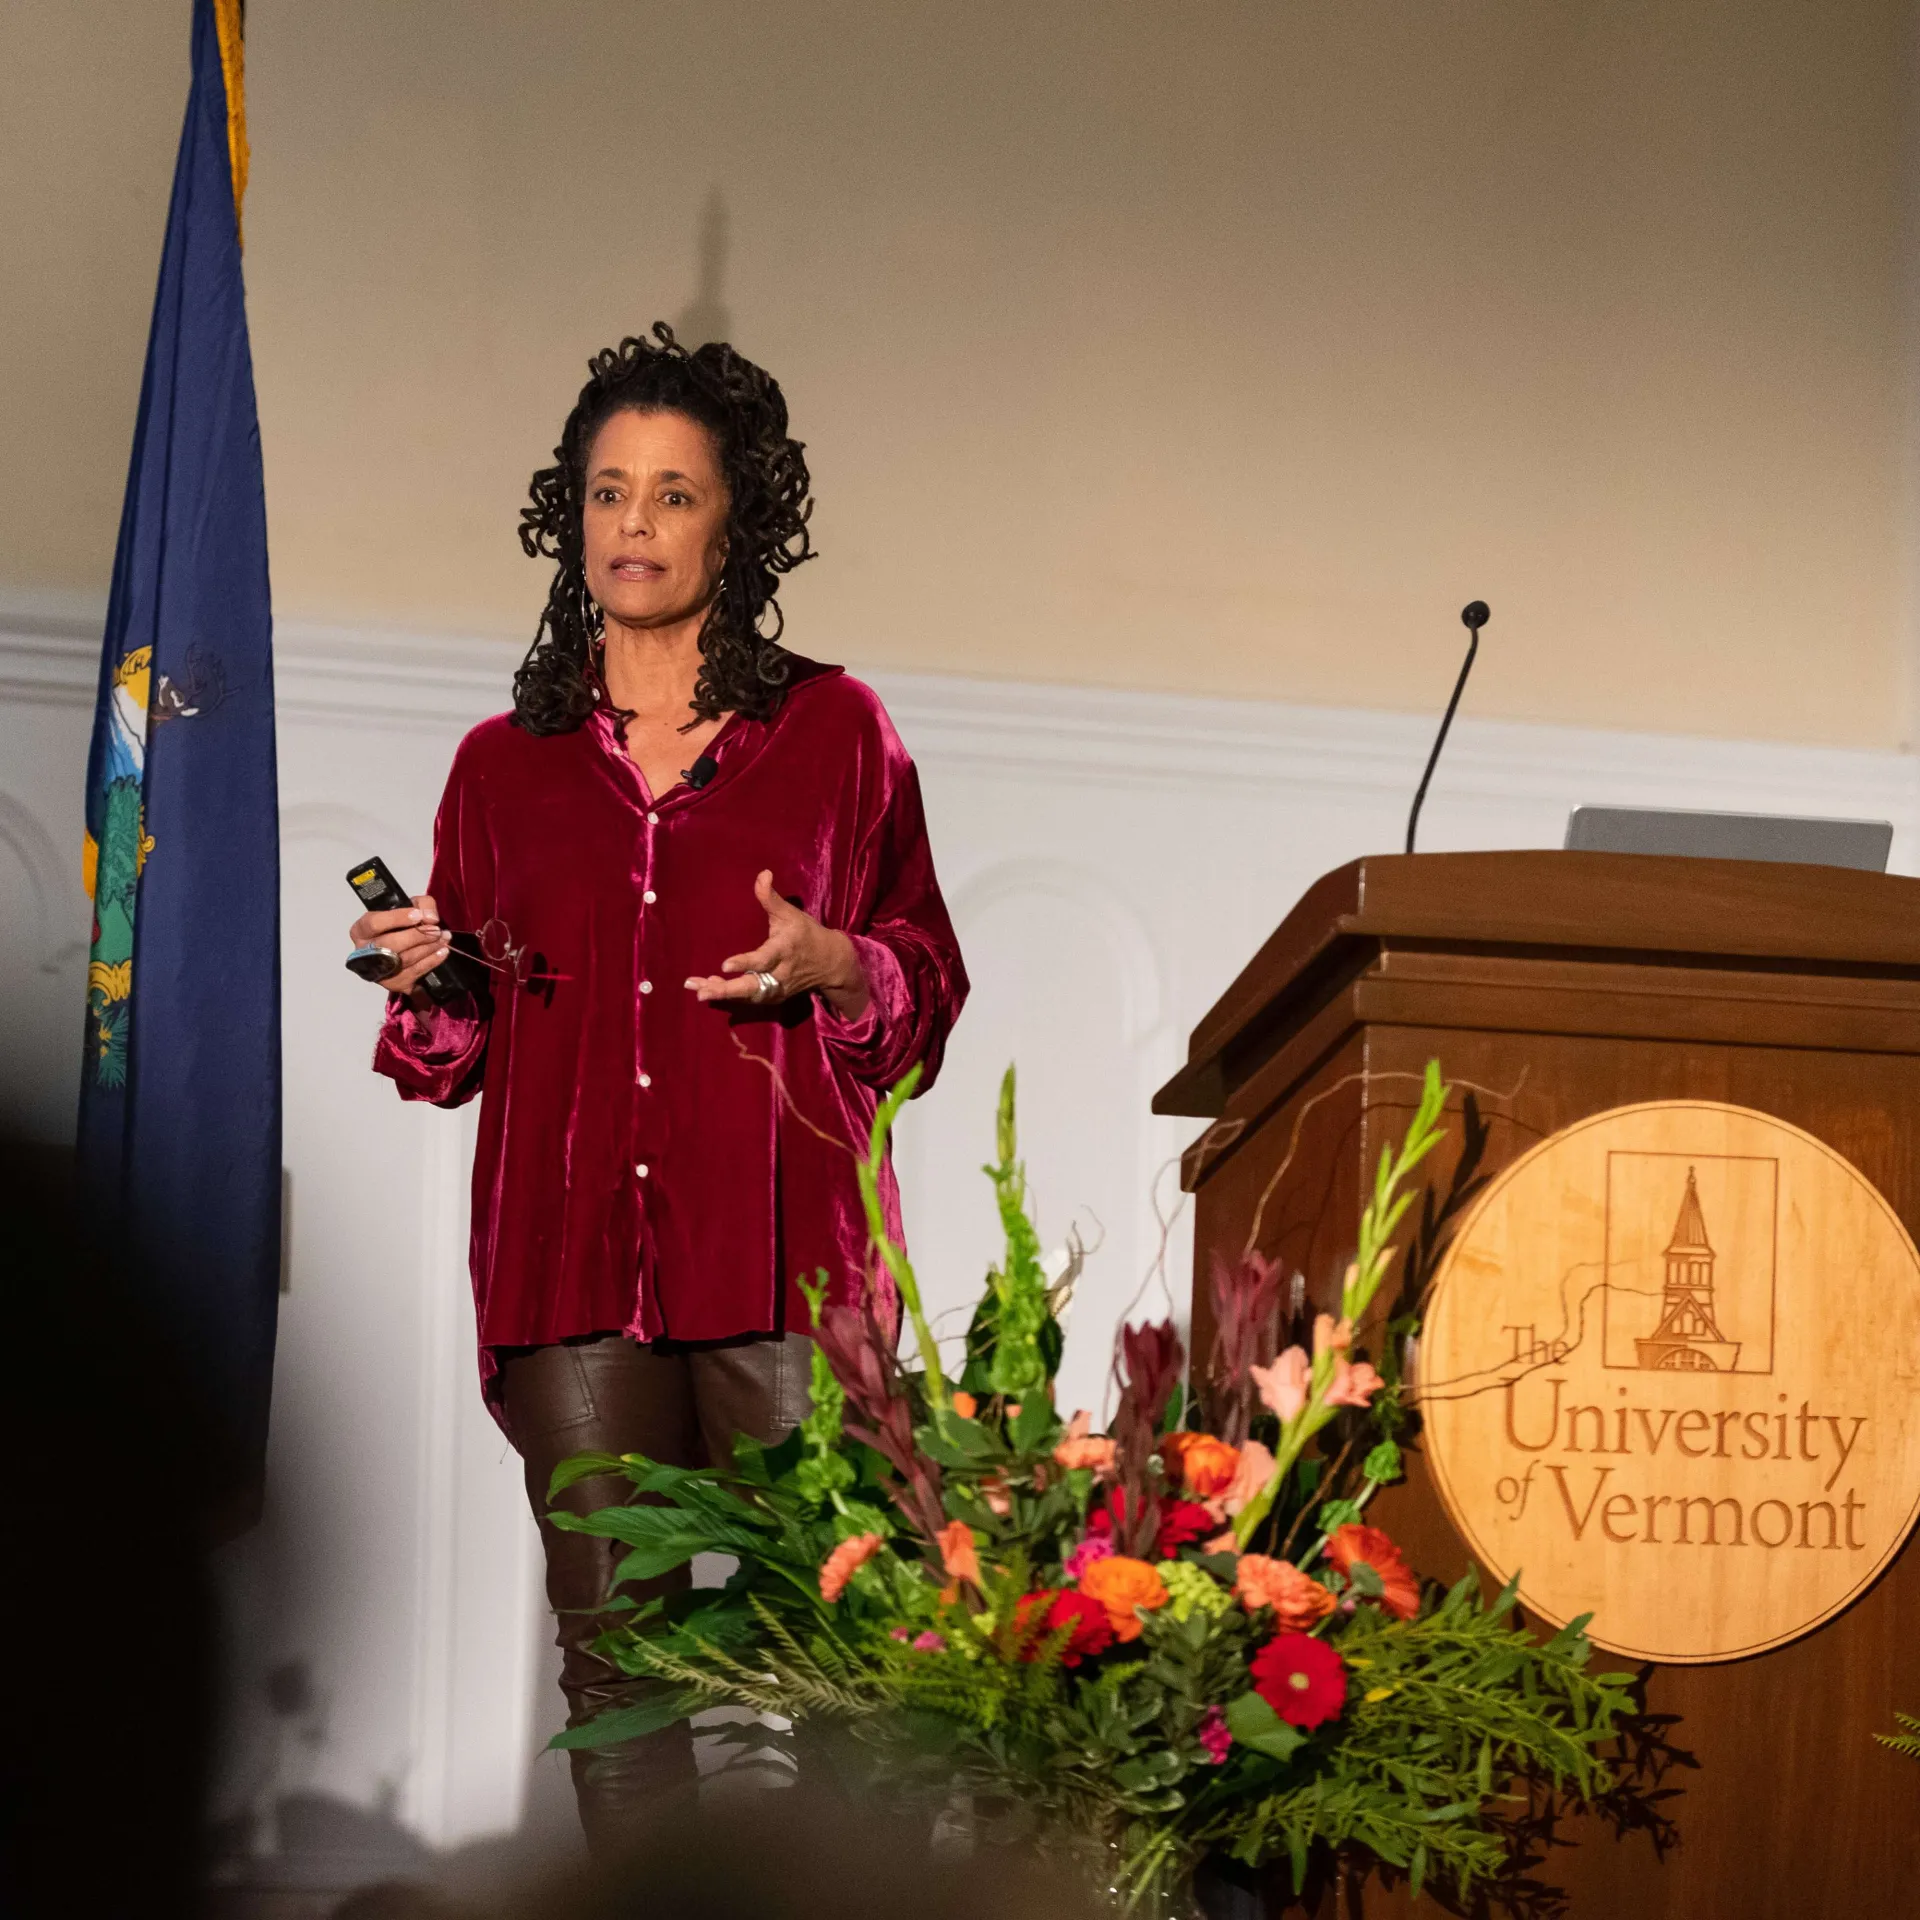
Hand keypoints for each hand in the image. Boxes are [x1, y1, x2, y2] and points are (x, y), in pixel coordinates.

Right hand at [348, 893, 447, 1012]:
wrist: (407, 950)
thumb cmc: (402, 926)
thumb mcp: (410, 907)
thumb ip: (421, 905)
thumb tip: (430, 917)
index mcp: (361, 931)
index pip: (374, 923)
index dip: (397, 918)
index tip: (418, 915)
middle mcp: (365, 952)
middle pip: (390, 944)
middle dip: (417, 936)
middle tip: (436, 930)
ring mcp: (379, 970)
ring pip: (404, 959)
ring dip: (429, 948)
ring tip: (444, 938)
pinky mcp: (393, 983)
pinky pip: (415, 972)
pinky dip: (432, 961)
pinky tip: (442, 952)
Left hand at [685, 870, 870, 1018]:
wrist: (830, 963)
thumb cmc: (806, 934)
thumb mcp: (790, 913)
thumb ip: (771, 897)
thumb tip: (762, 873)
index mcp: (783, 951)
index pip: (763, 960)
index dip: (745, 964)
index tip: (725, 965)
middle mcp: (779, 974)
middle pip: (752, 987)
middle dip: (726, 990)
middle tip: (702, 992)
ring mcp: (776, 989)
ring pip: (747, 996)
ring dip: (722, 994)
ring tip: (696, 989)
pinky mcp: (773, 997)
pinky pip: (748, 999)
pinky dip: (728, 996)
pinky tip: (708, 988)